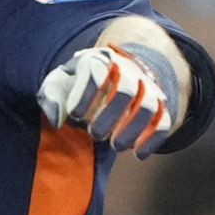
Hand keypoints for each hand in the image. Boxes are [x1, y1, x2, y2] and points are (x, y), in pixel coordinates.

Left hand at [41, 43, 178, 155]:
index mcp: (99, 60)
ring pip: (148, 106)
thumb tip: (57, 119)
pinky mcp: (159, 103)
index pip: (96, 73)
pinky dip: (153, 139)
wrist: (118, 68)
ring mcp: (146, 85)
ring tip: (116, 146)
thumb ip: (51, 96)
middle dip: (110, 116)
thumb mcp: (61, 81)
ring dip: (132, 130)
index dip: (85, 96)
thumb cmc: (81, 80)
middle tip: (95, 134)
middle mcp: (127, 70)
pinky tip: (139, 154)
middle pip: (126, 90)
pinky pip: (163, 120)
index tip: (75, 115)